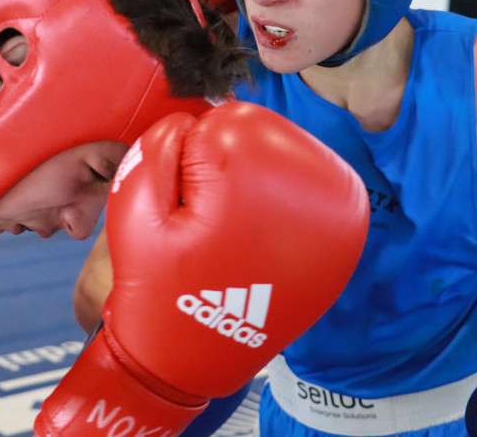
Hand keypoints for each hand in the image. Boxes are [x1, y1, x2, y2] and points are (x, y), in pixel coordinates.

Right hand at [35, 102, 368, 435]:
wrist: (190, 357)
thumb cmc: (156, 283)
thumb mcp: (134, 206)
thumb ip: (160, 145)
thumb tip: (196, 119)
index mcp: (260, 181)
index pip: (230, 121)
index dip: (192, 153)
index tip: (183, 196)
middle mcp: (315, 194)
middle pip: (268, 138)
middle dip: (229, 166)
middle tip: (204, 217)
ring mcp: (338, 222)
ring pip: (289, 163)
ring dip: (258, 182)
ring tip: (230, 230)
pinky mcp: (341, 244)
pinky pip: (307, 197)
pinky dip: (280, 205)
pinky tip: (255, 236)